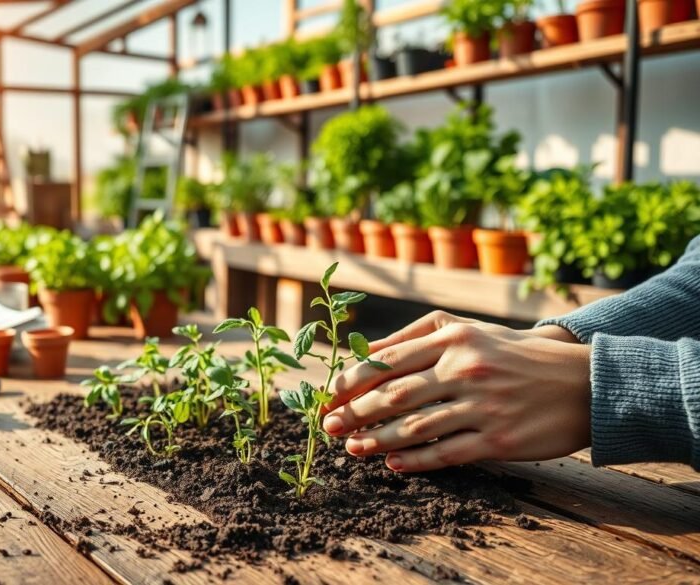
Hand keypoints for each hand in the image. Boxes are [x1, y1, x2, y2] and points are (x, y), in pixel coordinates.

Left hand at [322, 311, 591, 472]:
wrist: (584, 382)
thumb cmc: (515, 354)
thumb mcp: (470, 330)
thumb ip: (418, 335)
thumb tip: (367, 350)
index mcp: (454, 339)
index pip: (389, 361)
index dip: (352, 383)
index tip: (327, 398)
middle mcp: (465, 369)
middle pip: (394, 395)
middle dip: (354, 413)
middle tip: (327, 427)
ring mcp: (482, 406)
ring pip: (415, 427)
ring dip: (377, 440)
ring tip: (352, 448)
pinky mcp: (499, 440)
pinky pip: (446, 452)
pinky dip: (414, 460)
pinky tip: (391, 463)